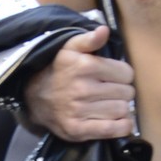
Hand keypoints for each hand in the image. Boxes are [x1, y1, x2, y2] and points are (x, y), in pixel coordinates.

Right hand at [26, 27, 135, 142]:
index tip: (115, 77)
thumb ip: (89, 39)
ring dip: (121, 108)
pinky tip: (120, 121)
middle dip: (123, 91)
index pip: (126, 73)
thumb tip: (104, 30)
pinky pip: (112, 130)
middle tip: (112, 92)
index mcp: (85, 66)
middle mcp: (82, 88)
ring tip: (112, 104)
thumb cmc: (58, 71)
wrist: (34, 97)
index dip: (123, 75)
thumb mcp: (69, 48)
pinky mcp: (78, 130)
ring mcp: (79, 111)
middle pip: (126, 92)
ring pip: (121, 110)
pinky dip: (122, 127)